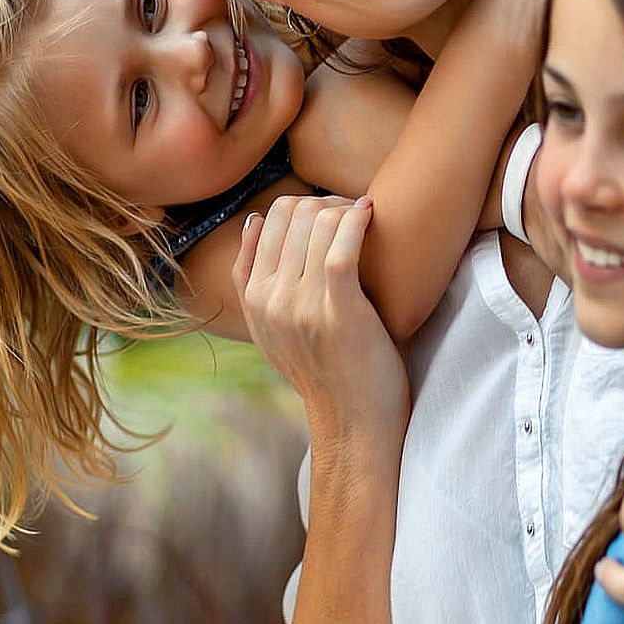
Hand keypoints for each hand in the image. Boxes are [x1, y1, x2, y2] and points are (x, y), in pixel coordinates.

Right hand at [234, 195, 408, 438]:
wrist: (353, 422)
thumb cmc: (322, 370)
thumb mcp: (270, 330)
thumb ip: (252, 280)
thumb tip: (254, 221)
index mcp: (254, 299)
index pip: (269, 220)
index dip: (302, 204)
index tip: (329, 211)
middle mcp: (272, 300)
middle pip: (294, 215)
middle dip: (326, 201)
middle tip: (352, 211)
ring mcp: (303, 305)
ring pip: (319, 222)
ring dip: (346, 208)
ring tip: (364, 216)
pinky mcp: (340, 310)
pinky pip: (342, 245)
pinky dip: (357, 220)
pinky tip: (371, 213)